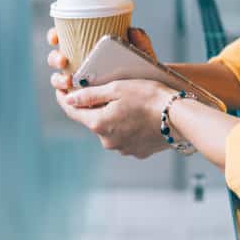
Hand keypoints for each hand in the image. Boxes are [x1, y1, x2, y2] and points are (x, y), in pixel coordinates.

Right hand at [46, 26, 156, 91]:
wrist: (152, 99)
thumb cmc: (145, 75)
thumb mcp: (144, 59)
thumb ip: (141, 44)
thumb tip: (133, 30)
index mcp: (91, 47)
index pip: (67, 37)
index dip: (55, 35)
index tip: (56, 37)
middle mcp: (81, 63)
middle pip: (58, 57)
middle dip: (55, 58)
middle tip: (63, 60)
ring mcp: (81, 82)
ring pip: (60, 78)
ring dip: (58, 79)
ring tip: (68, 80)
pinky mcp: (84, 99)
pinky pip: (68, 98)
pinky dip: (64, 96)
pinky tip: (67, 96)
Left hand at [55, 78, 172, 157]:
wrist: (179, 118)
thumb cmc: (149, 98)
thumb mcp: (118, 88)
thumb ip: (90, 95)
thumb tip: (68, 99)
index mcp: (99, 124)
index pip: (72, 112)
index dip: (64, 99)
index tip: (61, 89)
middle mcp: (107, 141)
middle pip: (93, 120)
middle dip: (97, 107)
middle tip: (109, 91)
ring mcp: (122, 149)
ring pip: (111, 129)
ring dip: (114, 118)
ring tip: (131, 103)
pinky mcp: (137, 152)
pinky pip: (126, 137)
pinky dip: (129, 127)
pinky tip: (141, 116)